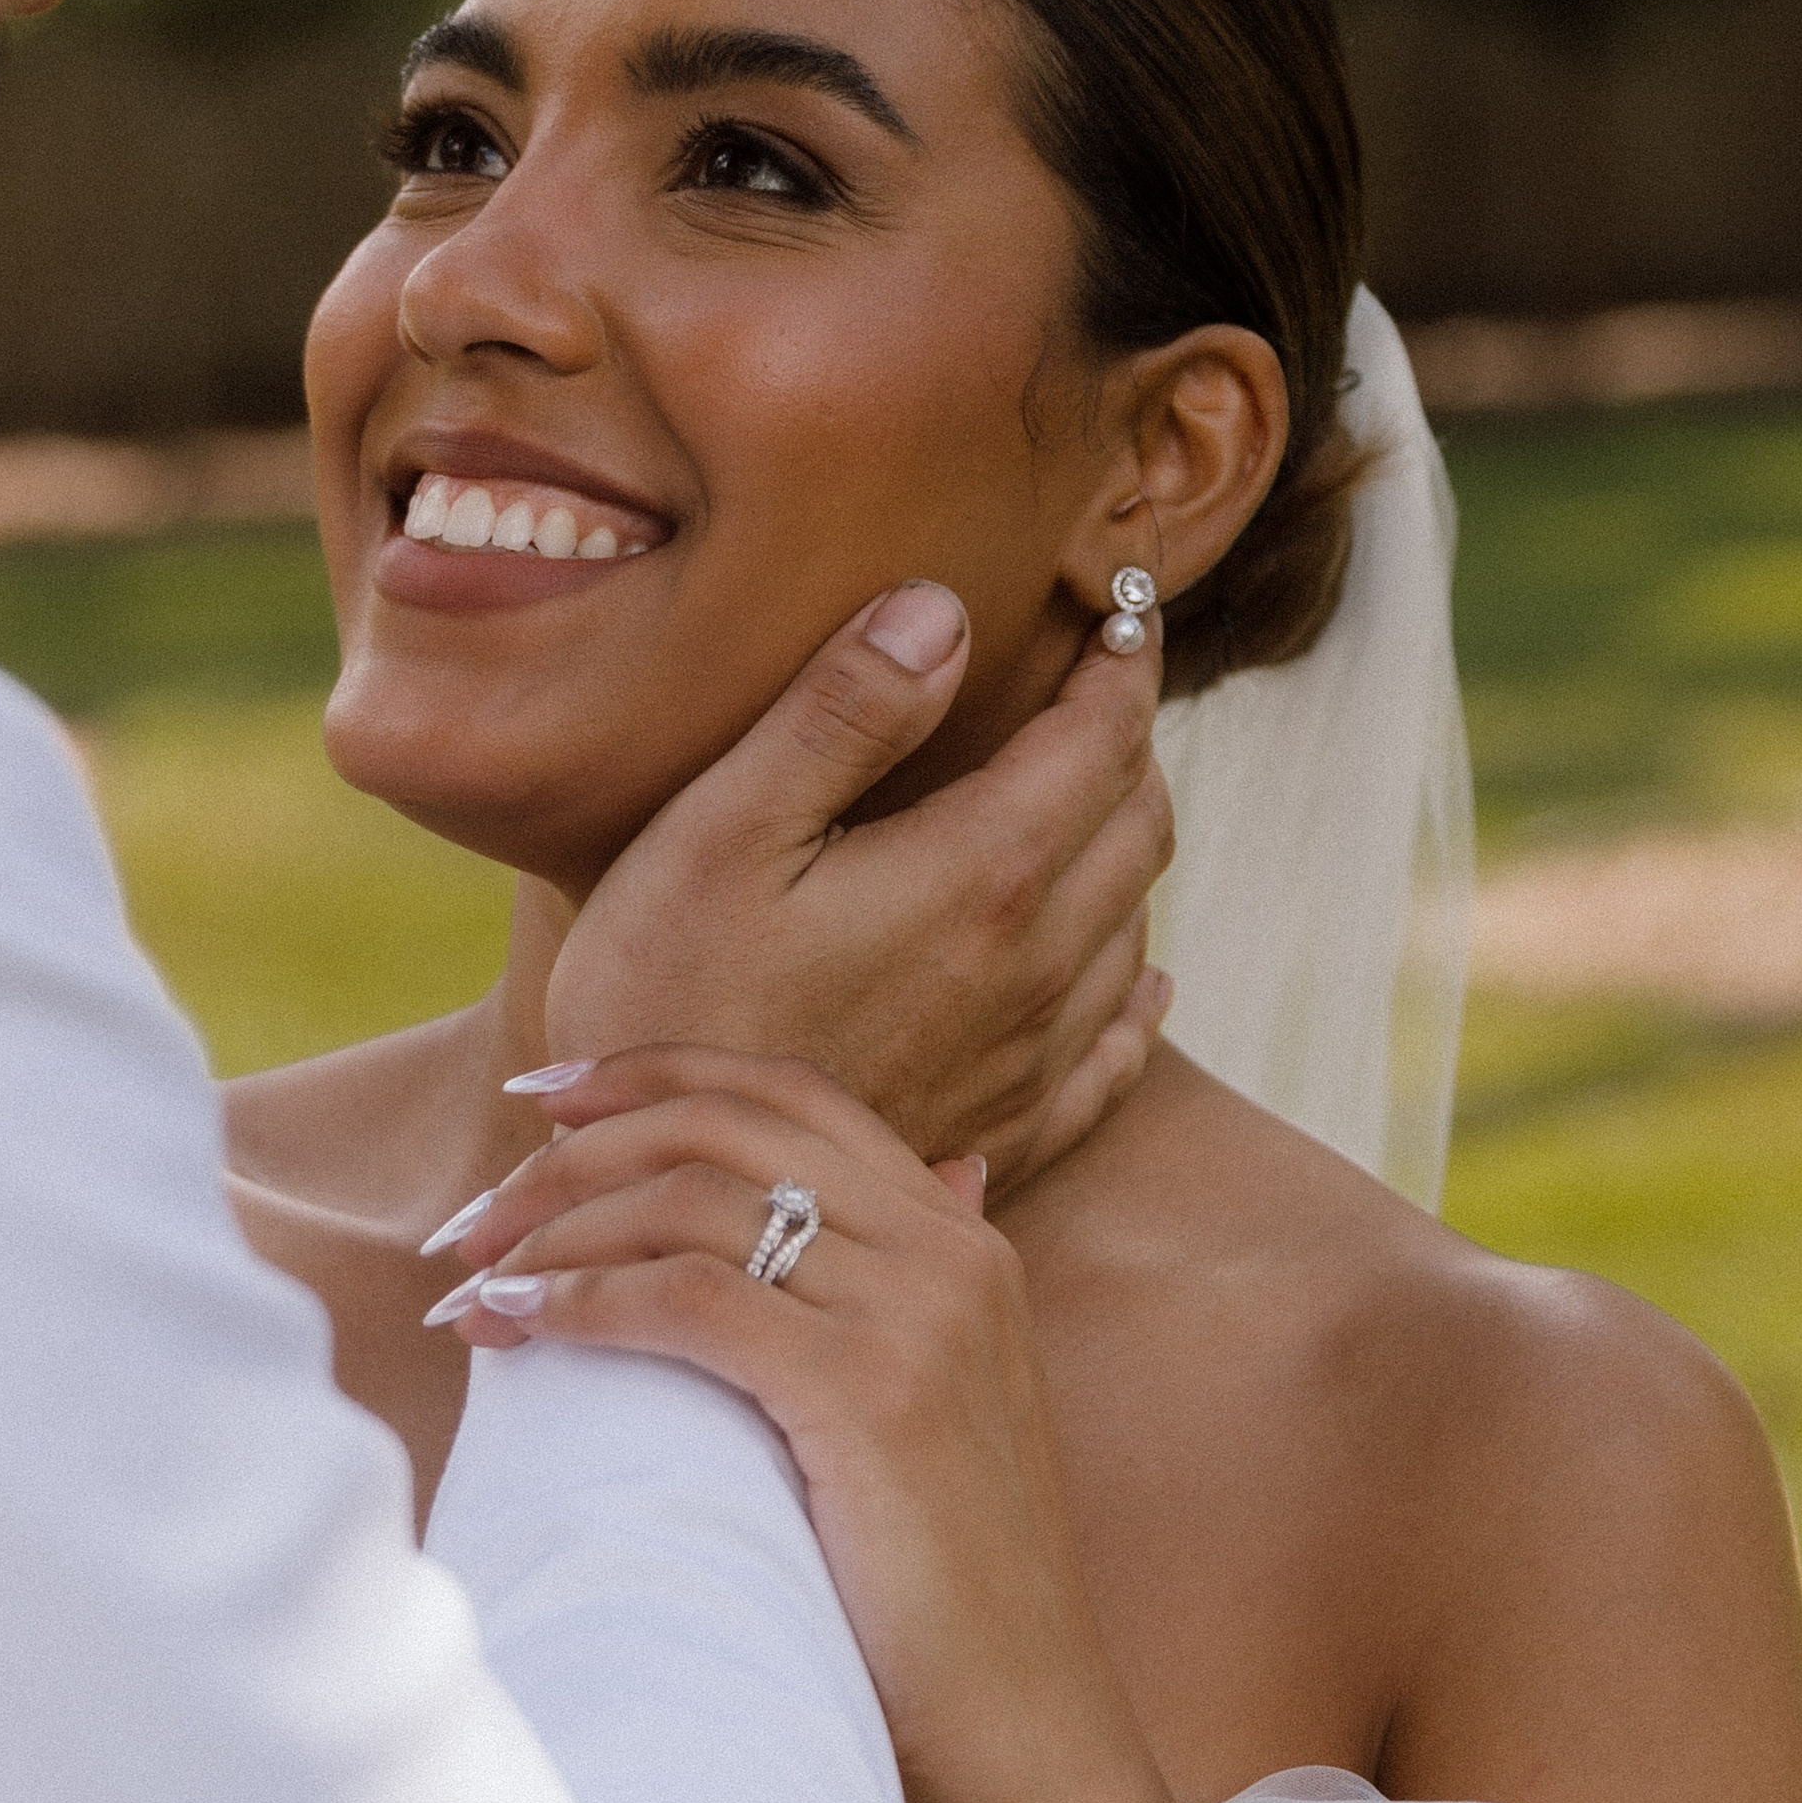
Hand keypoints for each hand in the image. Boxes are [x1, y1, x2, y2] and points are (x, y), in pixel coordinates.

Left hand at [431, 1048, 1131, 1802]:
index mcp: (959, 1236)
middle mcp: (946, 1250)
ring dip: (556, 1229)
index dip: (654, 1072)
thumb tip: (931, 1173)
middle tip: (478, 1214)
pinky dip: (583, 1300)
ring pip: (691, 1204)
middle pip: (724, 1129)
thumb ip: (902, 1285)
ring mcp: (917, 1315)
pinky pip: (688, 1300)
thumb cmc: (943, 1589)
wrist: (1022, 1732)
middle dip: (577, 1151)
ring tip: (473, 1279)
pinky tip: (517, 1325)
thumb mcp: (936, 1402)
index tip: (543, 1096)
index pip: (787, 1092)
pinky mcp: (871, 1393)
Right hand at [546, 585, 1173, 1196]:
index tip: (1120, 606)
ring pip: (1135, 922)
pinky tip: (1135, 975)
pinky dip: (1136, 988)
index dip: (1124, 661)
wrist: (664, 1196)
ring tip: (1088, 797)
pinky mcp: (1007, 1130)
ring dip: (1124, 846)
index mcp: (977, 873)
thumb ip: (841, 713)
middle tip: (1093, 687)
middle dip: (1127, 740)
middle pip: (1139, 823)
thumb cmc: (662, 995)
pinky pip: (1120, 1051)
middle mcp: (1033, 965)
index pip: (1103, 739)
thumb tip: (942, 611)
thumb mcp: (723, 829)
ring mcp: (1029, 1057)